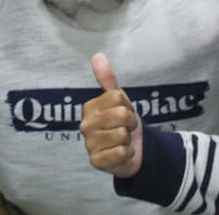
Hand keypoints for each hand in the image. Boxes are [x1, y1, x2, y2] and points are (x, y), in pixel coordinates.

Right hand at [80, 53, 142, 178]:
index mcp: (89, 107)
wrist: (133, 151)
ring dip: (129, 139)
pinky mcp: (96, 162)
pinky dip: (128, 153)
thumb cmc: (122, 124)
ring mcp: (89, 145)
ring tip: (123, 141)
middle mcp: (85, 125)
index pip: (117, 97)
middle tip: (126, 128)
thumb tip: (98, 55)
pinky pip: (121, 152)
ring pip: (122, 134)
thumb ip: (108, 79)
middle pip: (121, 115)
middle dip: (131, 122)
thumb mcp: (119, 100)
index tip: (124, 113)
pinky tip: (121, 154)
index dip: (128, 105)